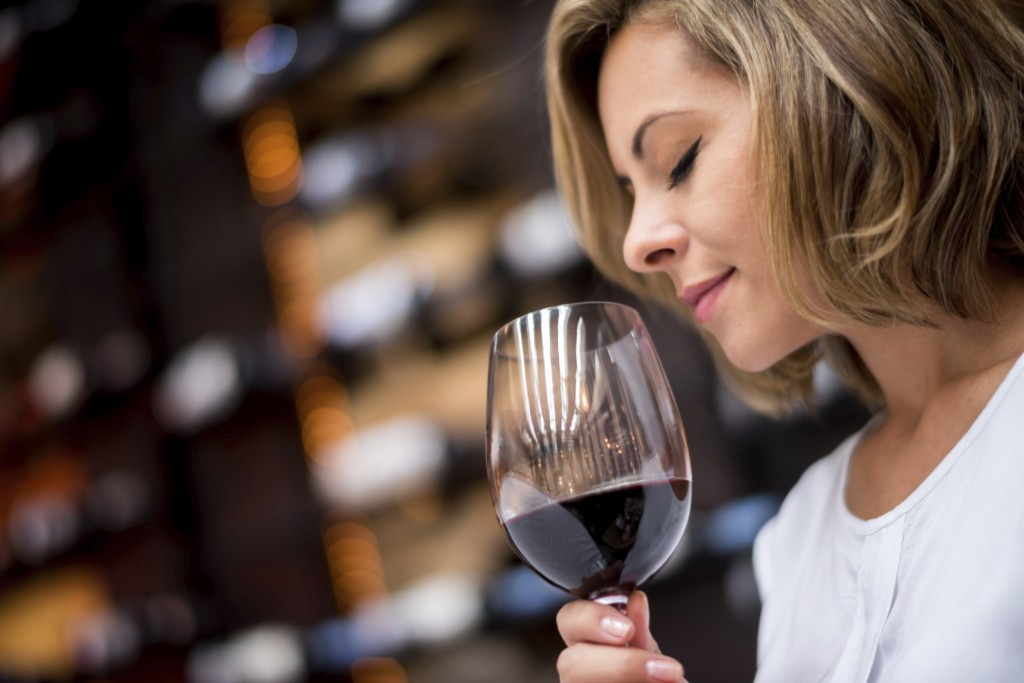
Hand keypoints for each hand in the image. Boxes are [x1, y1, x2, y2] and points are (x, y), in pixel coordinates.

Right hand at [555, 591, 686, 682]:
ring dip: (629, 680)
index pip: (569, 620)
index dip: (591, 619)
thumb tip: (636, 601)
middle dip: (620, 665)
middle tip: (664, 670)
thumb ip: (641, 633)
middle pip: (571, 664)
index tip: (627, 628)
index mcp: (588, 646)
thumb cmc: (653, 681)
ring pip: (580, 682)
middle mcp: (579, 673)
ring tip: (668, 682)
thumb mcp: (652, 658)